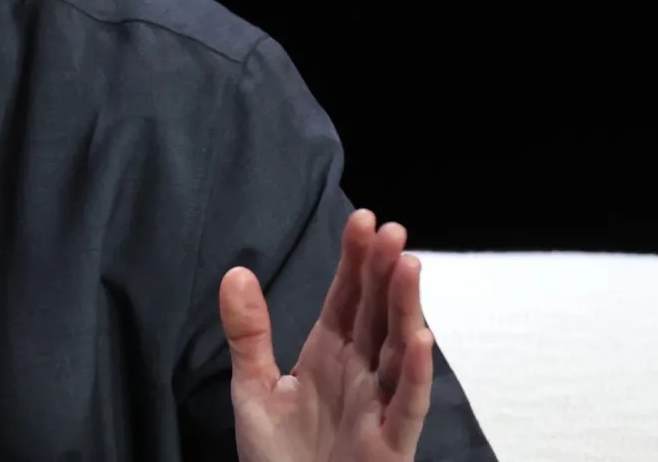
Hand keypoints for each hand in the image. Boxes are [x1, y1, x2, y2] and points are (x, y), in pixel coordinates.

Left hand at [221, 210, 433, 461]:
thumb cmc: (278, 459)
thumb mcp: (254, 389)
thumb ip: (248, 333)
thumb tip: (235, 271)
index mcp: (329, 354)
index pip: (347, 298)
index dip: (355, 261)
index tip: (362, 220)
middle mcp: (360, 373)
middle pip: (376, 315)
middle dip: (384, 273)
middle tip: (391, 231)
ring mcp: (378, 406)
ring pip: (398, 350)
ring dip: (405, 309)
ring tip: (409, 266)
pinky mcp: (389, 444)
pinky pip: (406, 405)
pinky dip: (416, 374)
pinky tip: (421, 339)